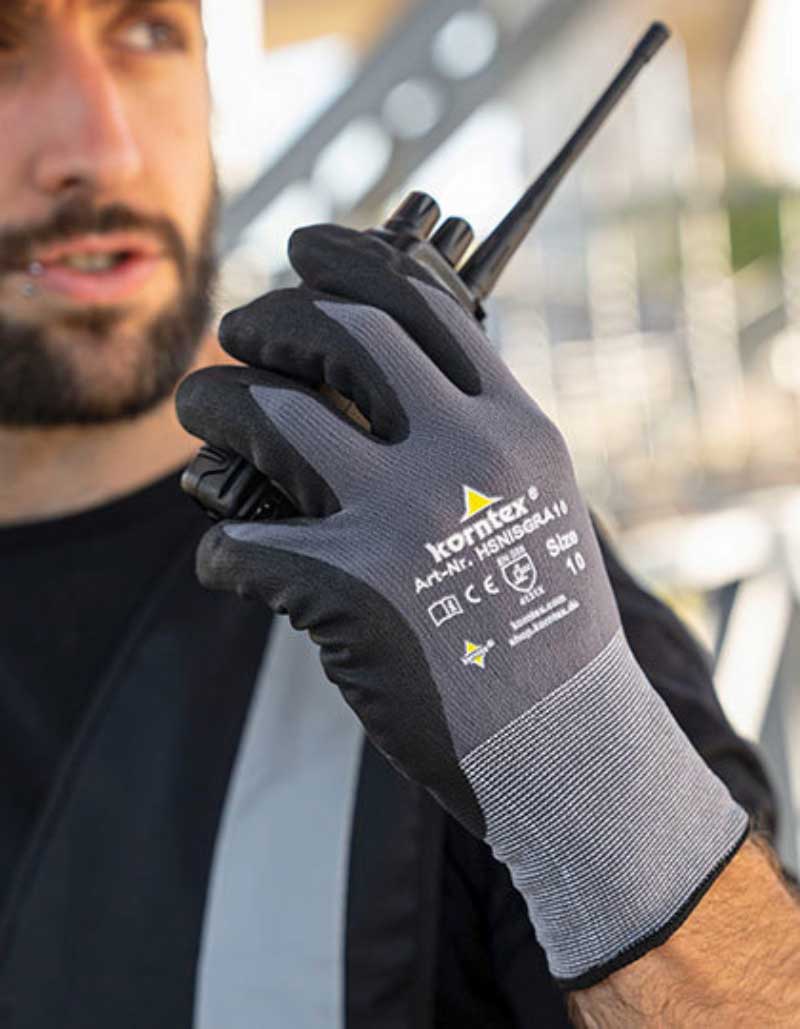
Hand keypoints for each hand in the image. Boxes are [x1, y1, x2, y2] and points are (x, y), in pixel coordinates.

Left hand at [176, 224, 746, 986]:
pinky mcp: (350, 589)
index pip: (421, 300)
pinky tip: (229, 558)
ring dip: (212, 403)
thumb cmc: (541, 623)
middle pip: (336, 334)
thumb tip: (368, 380)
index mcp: (513, 426)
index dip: (347, 258)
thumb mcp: (533, 502)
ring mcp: (405, 518)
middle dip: (267, 316)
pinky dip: (221, 544)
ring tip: (201, 411)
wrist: (564, 741)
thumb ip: (468, 434)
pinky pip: (240, 538)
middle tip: (235, 331)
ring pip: (267, 414)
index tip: (301, 246)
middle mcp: (465, 455)